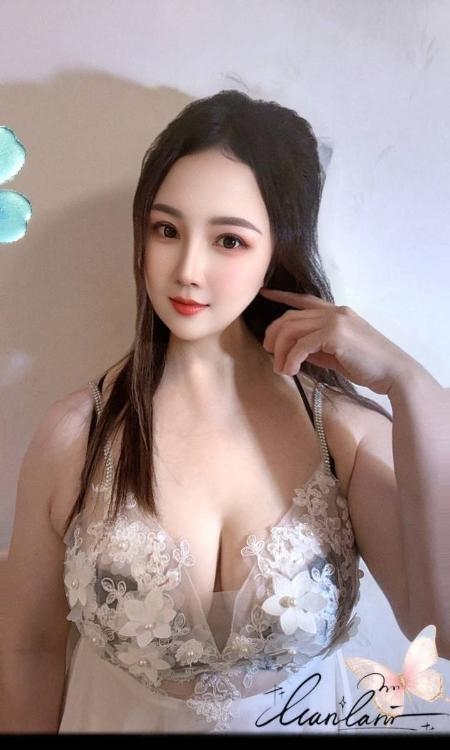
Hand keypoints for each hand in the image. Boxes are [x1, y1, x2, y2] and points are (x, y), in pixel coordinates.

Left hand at [259, 288, 417, 394]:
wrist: (395, 373)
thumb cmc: (368, 366)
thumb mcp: (336, 354)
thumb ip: (316, 349)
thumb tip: (294, 352)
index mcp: (337, 312)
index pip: (304, 299)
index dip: (282, 295)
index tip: (265, 293)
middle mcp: (334, 311)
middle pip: (290, 317)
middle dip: (274, 336)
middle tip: (270, 354)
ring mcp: (335, 320)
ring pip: (291, 330)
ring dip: (281, 351)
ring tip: (282, 369)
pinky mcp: (335, 334)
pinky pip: (301, 344)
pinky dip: (291, 359)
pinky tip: (291, 370)